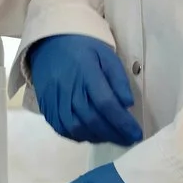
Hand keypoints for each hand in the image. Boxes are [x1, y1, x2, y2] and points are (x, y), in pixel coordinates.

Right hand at [24, 34, 141, 145]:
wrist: (49, 43)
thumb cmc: (83, 48)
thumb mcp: (106, 55)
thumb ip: (118, 79)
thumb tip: (127, 104)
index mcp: (86, 72)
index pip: (106, 104)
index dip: (122, 122)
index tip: (136, 133)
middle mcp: (68, 89)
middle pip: (93, 120)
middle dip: (114, 134)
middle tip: (129, 140)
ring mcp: (54, 100)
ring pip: (77, 129)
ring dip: (97, 137)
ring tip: (112, 137)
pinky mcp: (46, 107)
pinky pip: (62, 129)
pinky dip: (79, 136)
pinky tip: (91, 134)